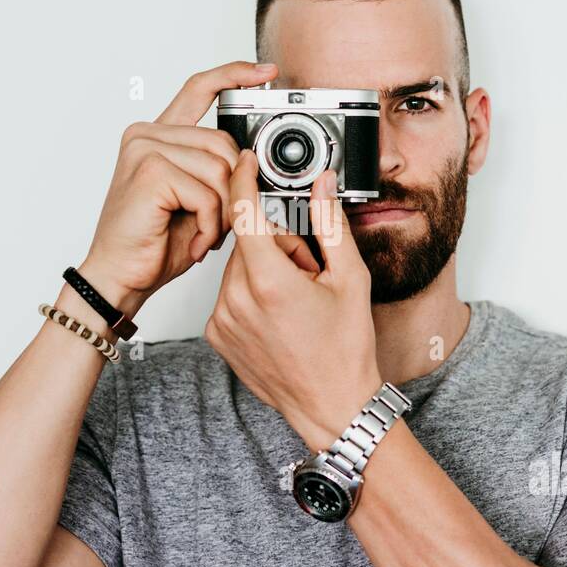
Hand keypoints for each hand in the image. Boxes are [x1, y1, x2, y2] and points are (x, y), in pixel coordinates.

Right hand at [77, 61, 277, 317]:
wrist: (119, 278)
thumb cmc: (153, 245)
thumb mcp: (196, 200)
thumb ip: (217, 170)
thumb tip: (253, 159)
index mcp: (157, 136)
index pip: (199, 89)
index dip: (234, 75)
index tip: (266, 72)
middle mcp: (146, 135)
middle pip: (223, 142)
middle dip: (232, 190)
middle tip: (215, 224)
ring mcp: (145, 150)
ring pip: (220, 170)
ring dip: (222, 213)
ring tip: (201, 235)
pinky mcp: (149, 172)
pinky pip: (208, 194)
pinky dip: (210, 226)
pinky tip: (193, 242)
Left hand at [204, 150, 382, 450]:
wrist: (331, 407)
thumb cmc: (345, 351)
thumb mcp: (350, 279)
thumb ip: (331, 224)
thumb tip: (323, 185)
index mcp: (268, 280)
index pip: (244, 211)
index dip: (243, 178)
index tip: (243, 159)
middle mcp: (236, 299)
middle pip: (249, 242)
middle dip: (277, 246)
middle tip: (308, 274)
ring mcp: (222, 320)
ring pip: (238, 268)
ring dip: (263, 271)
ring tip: (294, 300)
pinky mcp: (216, 336)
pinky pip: (229, 295)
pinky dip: (250, 295)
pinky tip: (277, 317)